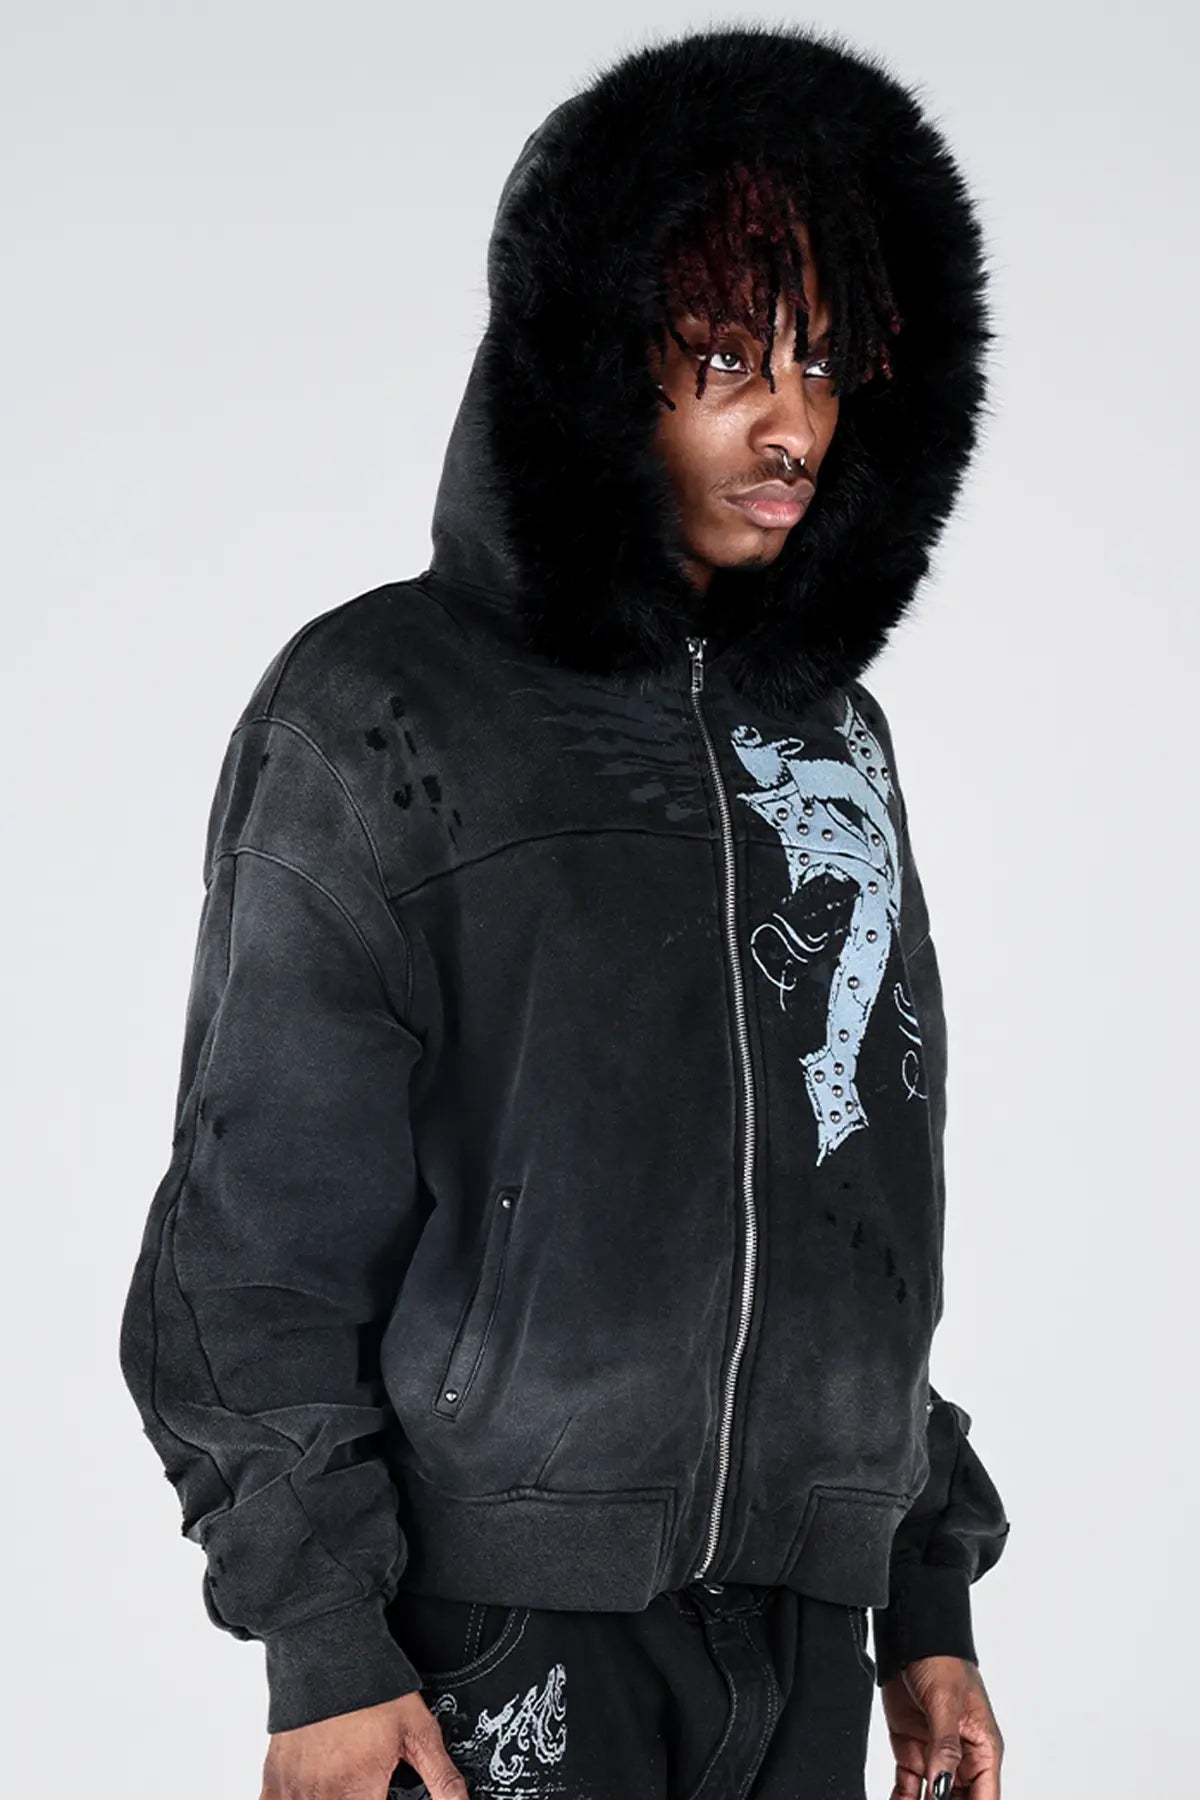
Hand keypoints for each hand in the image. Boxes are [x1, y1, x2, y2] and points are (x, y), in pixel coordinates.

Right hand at [260, 1689, 468, 1798]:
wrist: (328, 1649)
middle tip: (367, 1786)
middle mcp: (321, 1796)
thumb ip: (441, 1776)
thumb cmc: (372, 1687)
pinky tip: (311, 1794)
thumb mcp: (418, 1730)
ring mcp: (293, 1789)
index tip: (381, 1794)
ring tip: (346, 1785)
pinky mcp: (273, 1778)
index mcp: (357, 1791)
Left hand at [879, 1655, 1003, 1797]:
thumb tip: (942, 1788)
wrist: (911, 1639)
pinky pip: (907, 1788)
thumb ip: (945, 1747)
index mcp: (983, 1748)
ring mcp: (935, 1757)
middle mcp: (962, 1758)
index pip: (986, 1797)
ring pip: (932, 1799)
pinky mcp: (911, 1752)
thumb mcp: (946, 1702)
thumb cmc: (941, 1660)